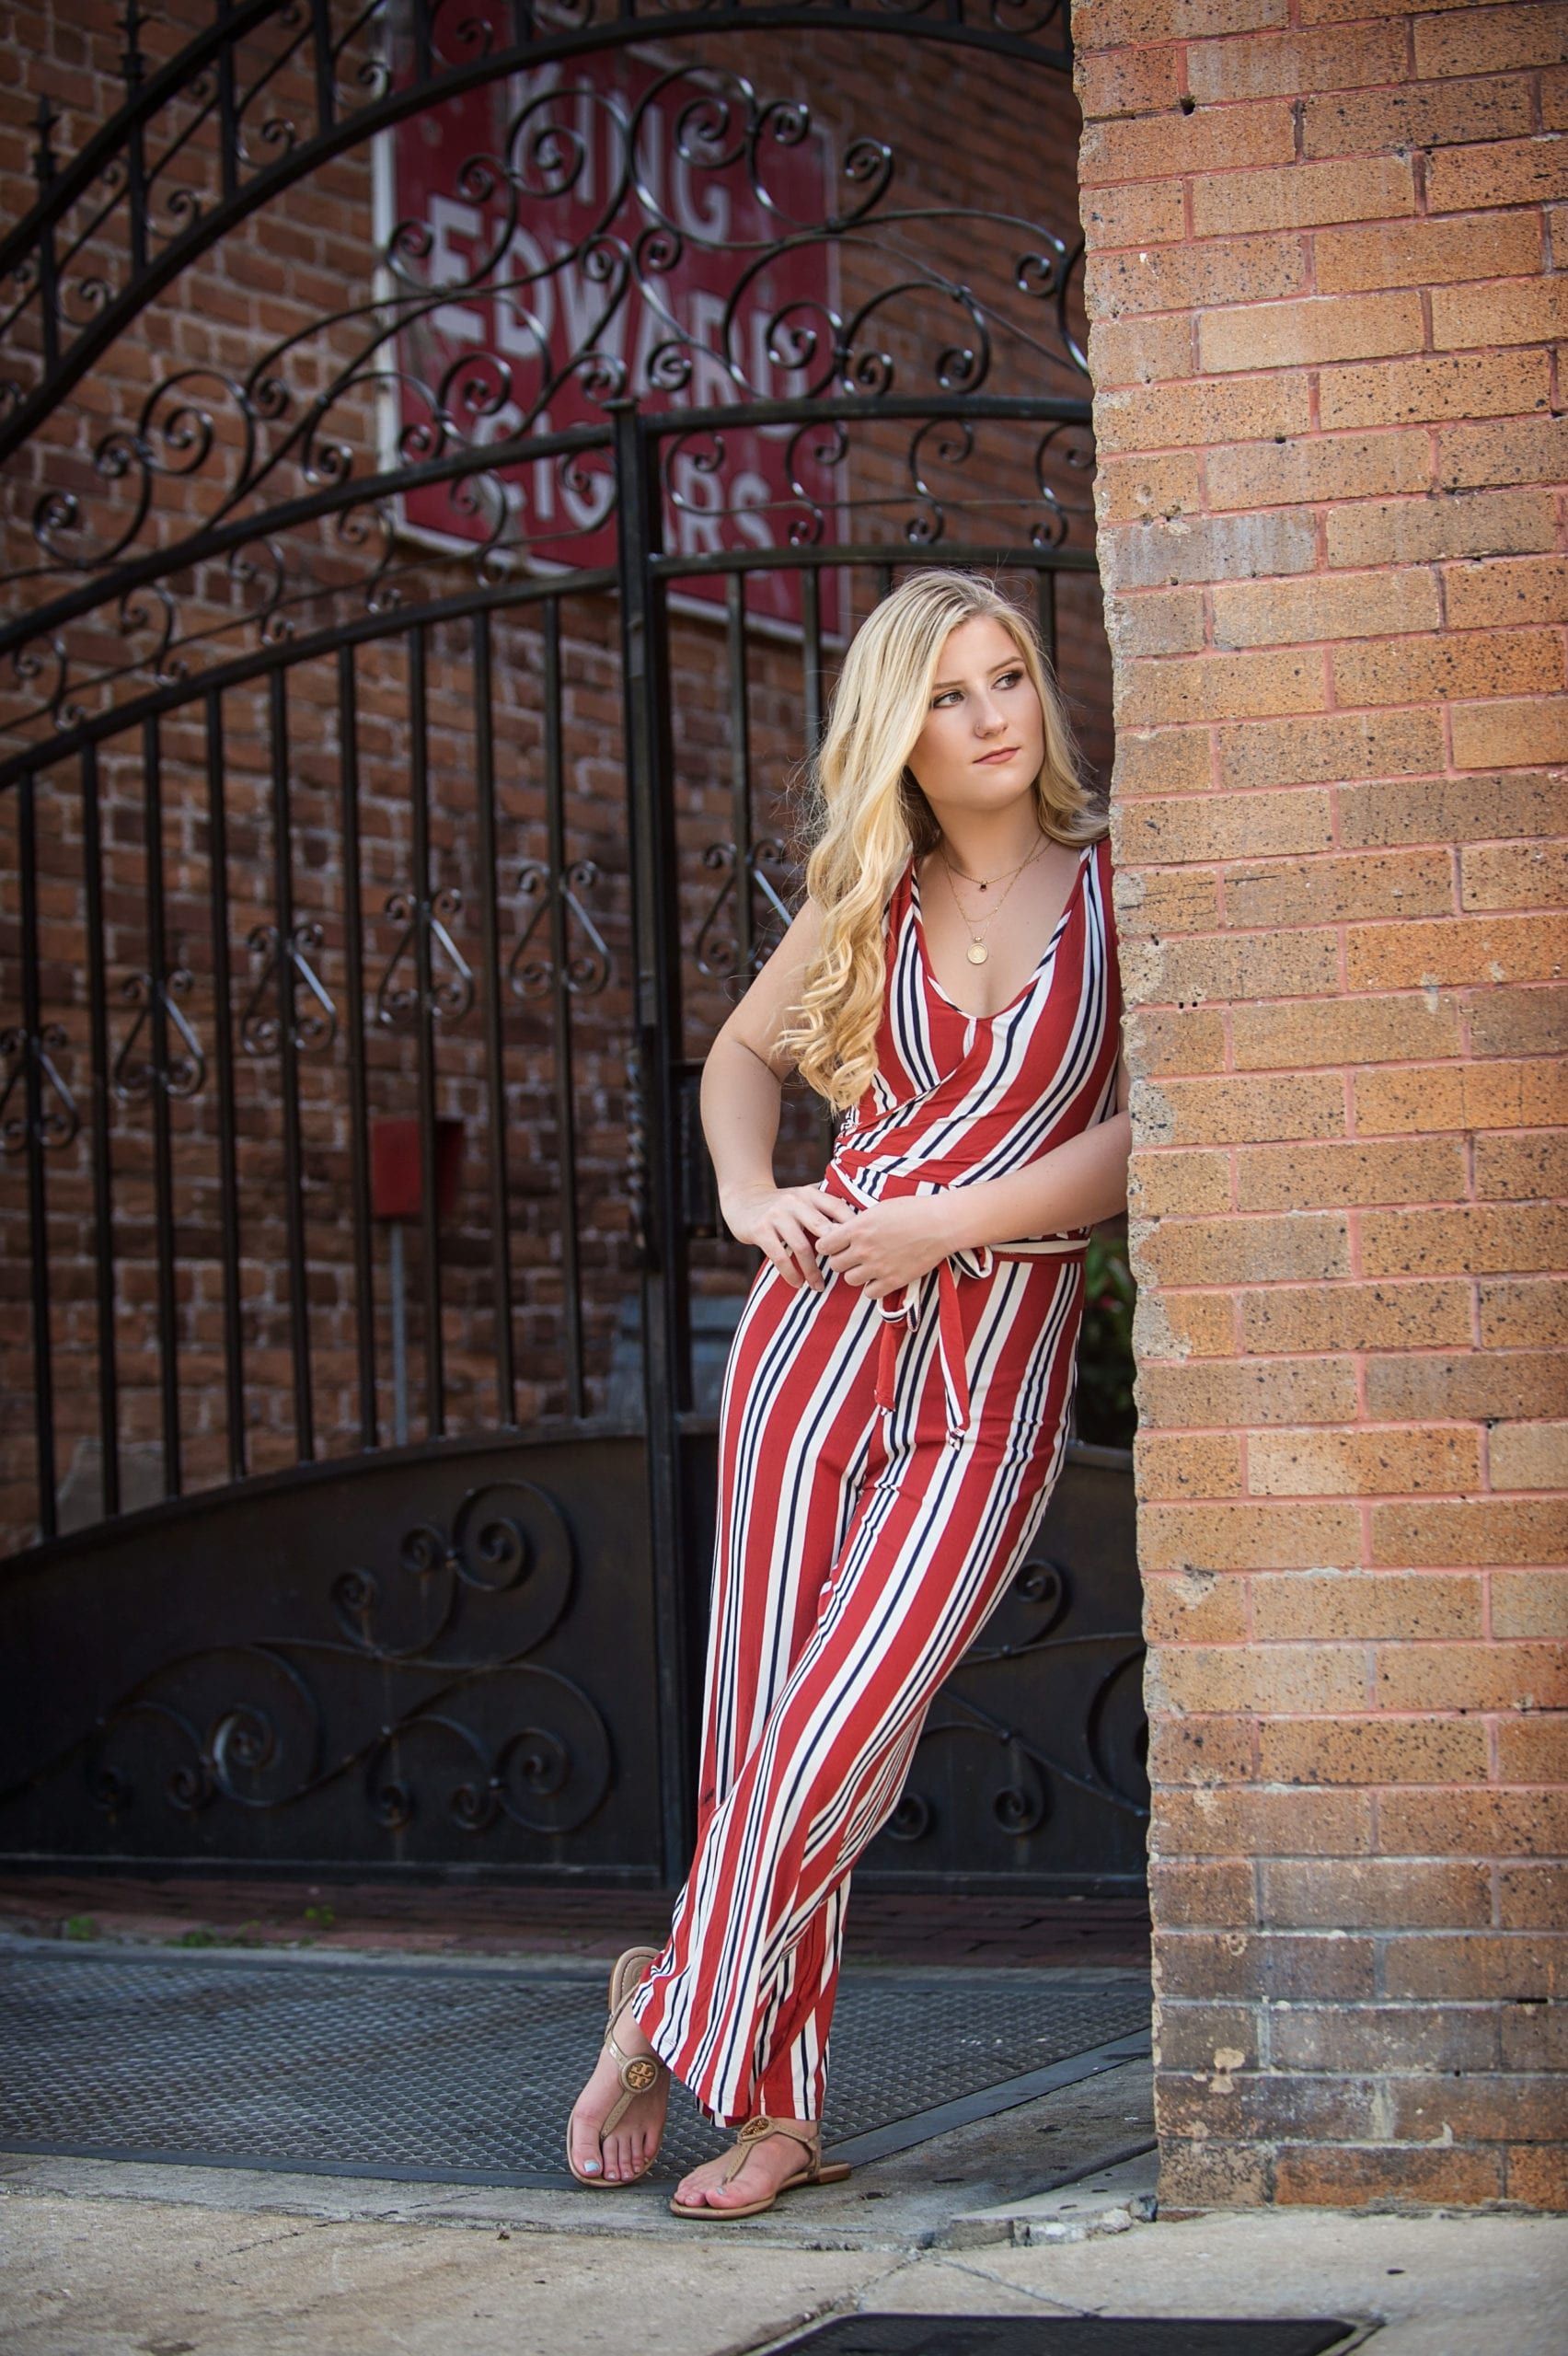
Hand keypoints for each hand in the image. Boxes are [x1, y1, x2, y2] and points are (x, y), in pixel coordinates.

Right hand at [721, 1181, 857, 1292]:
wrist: (743, 1200)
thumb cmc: (781, 1206)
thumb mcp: (802, 1198)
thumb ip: (825, 1206)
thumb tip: (860, 1223)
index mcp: (810, 1194)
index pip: (838, 1208)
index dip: (853, 1227)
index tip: (864, 1247)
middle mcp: (795, 1202)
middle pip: (823, 1228)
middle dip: (836, 1251)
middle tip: (846, 1271)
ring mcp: (776, 1215)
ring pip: (802, 1247)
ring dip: (813, 1271)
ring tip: (819, 1286)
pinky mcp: (761, 1230)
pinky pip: (780, 1256)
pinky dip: (791, 1273)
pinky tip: (798, 1284)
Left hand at [815, 1192, 956, 1302]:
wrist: (940, 1224)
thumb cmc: (913, 1210)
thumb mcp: (878, 1209)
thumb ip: (858, 1223)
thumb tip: (844, 1231)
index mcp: (857, 1228)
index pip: (824, 1245)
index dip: (828, 1246)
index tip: (836, 1245)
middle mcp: (863, 1249)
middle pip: (835, 1265)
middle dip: (842, 1260)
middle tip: (853, 1256)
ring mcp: (877, 1267)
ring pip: (850, 1280)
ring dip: (856, 1274)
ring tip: (868, 1266)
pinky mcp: (893, 1281)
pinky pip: (870, 1293)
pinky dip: (872, 1287)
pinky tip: (880, 1277)